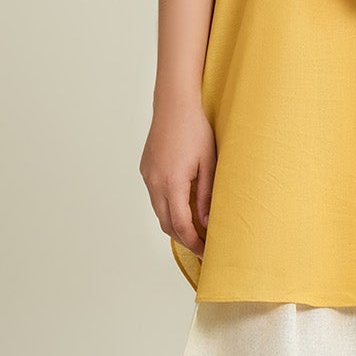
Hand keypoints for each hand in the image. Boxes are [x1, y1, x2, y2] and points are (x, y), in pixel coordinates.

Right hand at [139, 97, 216, 257]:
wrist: (174, 104)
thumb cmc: (196, 129)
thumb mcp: (209, 163)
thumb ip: (206, 196)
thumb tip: (206, 222)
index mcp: (172, 183)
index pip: (181, 225)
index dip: (194, 243)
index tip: (207, 251)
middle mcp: (155, 183)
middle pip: (166, 224)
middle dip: (185, 239)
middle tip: (203, 246)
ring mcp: (148, 176)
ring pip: (159, 212)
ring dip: (176, 224)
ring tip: (196, 230)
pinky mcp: (146, 169)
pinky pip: (156, 197)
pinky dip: (168, 208)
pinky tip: (184, 207)